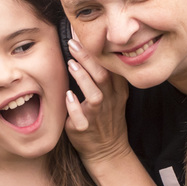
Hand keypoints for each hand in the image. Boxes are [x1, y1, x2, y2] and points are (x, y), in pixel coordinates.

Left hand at [63, 41, 132, 167]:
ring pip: (95, 96)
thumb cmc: (106, 118)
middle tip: (73, 43)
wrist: (108, 150)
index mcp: (118, 91)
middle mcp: (110, 101)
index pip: (112, 66)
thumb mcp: (115, 95)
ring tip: (71, 64)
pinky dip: (74, 107)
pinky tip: (68, 95)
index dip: (100, 50)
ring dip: (83, 79)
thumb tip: (89, 48)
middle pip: (103, 76)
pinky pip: (81, 118)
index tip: (86, 34)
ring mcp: (98, 116)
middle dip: (88, 58)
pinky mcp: (86, 128)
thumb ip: (106, 75)